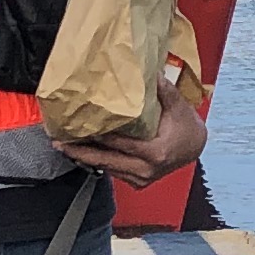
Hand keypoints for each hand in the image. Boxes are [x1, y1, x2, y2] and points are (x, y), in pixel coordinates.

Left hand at [56, 72, 208, 191]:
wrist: (195, 148)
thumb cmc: (186, 128)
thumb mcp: (179, 107)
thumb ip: (165, 90)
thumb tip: (152, 71)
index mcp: (155, 152)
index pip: (120, 144)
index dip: (98, 136)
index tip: (80, 128)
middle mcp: (146, 169)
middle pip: (106, 161)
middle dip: (81, 152)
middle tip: (60, 143)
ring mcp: (141, 178)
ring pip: (107, 168)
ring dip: (85, 158)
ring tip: (65, 147)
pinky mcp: (138, 182)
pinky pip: (113, 172)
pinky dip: (97, 162)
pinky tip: (82, 153)